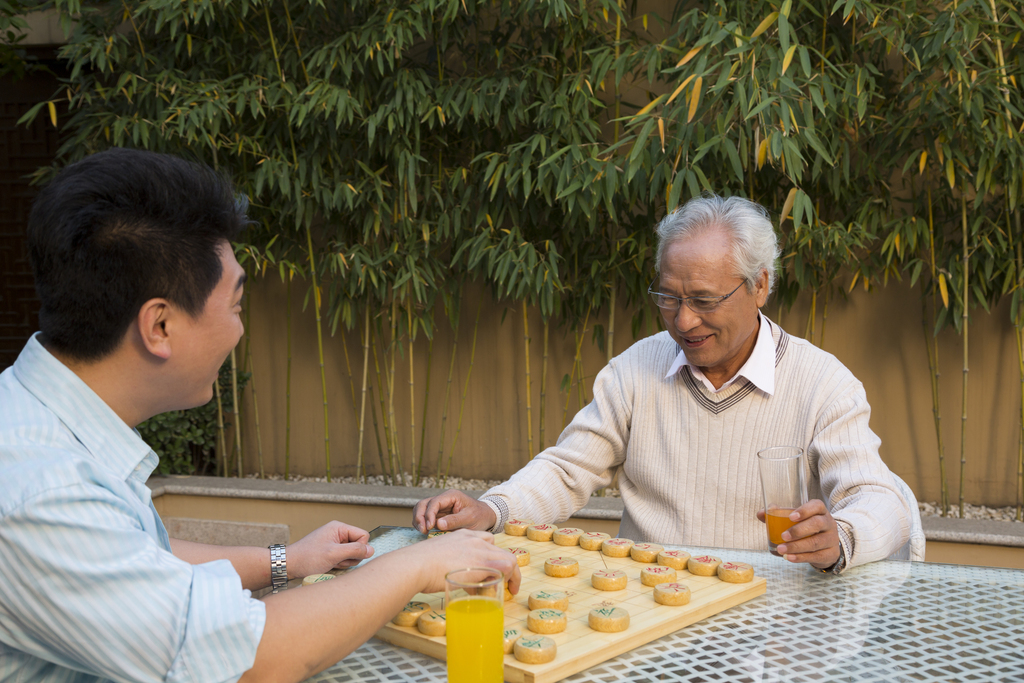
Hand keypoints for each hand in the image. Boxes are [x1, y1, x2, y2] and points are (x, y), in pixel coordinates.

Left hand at [287, 521, 373, 578]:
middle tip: (336, 560)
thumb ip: (355, 550)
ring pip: (352, 553)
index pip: (363, 535)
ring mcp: (334, 542)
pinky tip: (329, 566)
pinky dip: (339, 564)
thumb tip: (371, 550)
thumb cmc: (307, 558)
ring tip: (331, 563)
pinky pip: (344, 558)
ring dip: (344, 562)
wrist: (289, 565)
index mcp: (339, 528)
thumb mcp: (333, 554)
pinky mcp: (331, 551)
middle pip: (358, 545)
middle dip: (350, 557)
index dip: (359, 548)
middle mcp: (338, 533)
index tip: (346, 555)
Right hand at [406, 528, 521, 594]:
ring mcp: (480, 549)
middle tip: (507, 582)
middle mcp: (474, 539)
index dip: (492, 555)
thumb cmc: (421, 566)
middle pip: (499, 550)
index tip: (491, 569)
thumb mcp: (440, 561)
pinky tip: (508, 588)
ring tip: (511, 588)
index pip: (486, 540)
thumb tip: (460, 585)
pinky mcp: (484, 562)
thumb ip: (452, 569)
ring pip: (508, 558)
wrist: (417, 564)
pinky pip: (508, 566)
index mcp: (463, 536)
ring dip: (512, 573)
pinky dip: (512, 577)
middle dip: (505, 566)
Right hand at [412, 489, 496, 533]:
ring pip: (421, 509)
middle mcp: (443, 499)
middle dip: (420, 516)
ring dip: (419, 520)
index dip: (429, 514)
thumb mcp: (470, 518)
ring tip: (423, 532)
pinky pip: (425, 517)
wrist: (486, 517)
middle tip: (423, 530)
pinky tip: (425, 531)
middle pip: (423, 504)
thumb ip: (454, 521)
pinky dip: (422, 523)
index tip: (429, 527)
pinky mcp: (438, 515)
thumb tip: (438, 524)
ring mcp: (440, 507)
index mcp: (451, 496)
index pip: (434, 502)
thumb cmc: (480, 516)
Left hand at [756, 499, 840, 568]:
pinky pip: (816, 556)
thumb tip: (761, 513)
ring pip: (815, 542)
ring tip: (781, 549)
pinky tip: (789, 557)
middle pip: (817, 524)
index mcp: (820, 510)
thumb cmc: (807, 527)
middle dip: (798, 531)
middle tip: (783, 536)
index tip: (791, 517)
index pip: (817, 506)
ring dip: (796, 547)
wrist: (827, 545)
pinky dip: (801, 557)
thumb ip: (778, 515)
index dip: (805, 510)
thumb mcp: (796, 519)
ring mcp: (831, 539)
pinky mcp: (831, 554)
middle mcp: (828, 523)